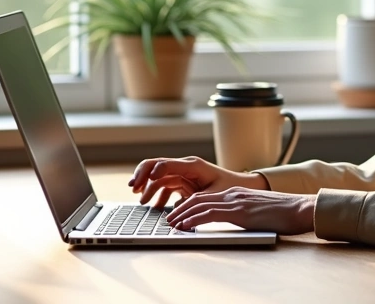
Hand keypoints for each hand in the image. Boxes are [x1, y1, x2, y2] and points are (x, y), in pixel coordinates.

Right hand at [129, 156, 269, 208]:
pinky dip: (158, 195)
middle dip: (142, 175)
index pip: (165, 164)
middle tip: (133, 187)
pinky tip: (155, 207)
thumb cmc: (229, 188)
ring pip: (157, 177)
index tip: (141, 184)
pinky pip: (165, 186)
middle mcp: (184, 166)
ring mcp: (182, 173)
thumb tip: (174, 210)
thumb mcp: (212, 196)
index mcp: (191, 165)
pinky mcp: (183, 182)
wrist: (241, 186)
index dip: (151, 172)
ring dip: (148, 187)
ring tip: (141, 201)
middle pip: (156, 165)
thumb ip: (193, 201)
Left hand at [166, 187, 315, 235]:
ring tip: (171, 224)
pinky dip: (194, 219)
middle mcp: (233, 194)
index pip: (205, 197)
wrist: (300, 208)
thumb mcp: (257, 210)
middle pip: (198, 199)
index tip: (178, 215)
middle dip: (180, 209)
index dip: (188, 206)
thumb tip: (233, 221)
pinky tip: (186, 225)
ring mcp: (236, 202)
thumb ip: (242, 212)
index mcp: (237, 193)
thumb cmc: (284, 213)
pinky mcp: (239, 212)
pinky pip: (210, 214)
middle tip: (168, 219)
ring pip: (200, 206)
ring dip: (182, 215)